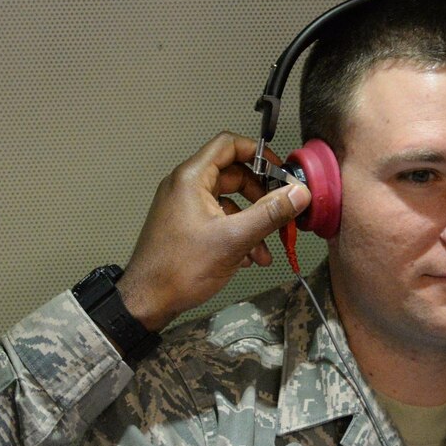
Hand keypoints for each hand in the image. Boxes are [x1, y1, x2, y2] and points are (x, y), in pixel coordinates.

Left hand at [115, 133, 310, 331]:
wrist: (146, 301)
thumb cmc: (181, 267)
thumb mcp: (234, 238)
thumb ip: (269, 213)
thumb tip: (299, 194)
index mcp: (192, 178)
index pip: (228, 145)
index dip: (257, 153)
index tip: (280, 172)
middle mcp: (185, 187)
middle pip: (233, 175)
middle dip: (261, 196)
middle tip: (281, 212)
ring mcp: (184, 207)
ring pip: (228, 203)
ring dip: (252, 223)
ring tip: (267, 250)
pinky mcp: (185, 227)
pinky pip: (218, 221)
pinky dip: (237, 235)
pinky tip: (250, 259)